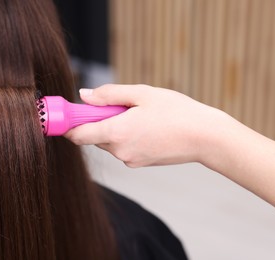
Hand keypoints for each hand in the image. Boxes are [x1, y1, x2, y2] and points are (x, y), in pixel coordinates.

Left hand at [65, 84, 223, 166]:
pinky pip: (123, 148)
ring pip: (109, 142)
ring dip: (114, 128)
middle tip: (117, 105)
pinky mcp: (140, 163)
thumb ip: (108, 95)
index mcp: (116, 133)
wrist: (205, 137)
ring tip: (139, 115)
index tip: (69, 114)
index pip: (78, 135)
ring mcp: (130, 160)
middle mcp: (119, 151)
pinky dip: (126, 137)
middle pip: (93, 137)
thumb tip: (84, 96)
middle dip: (98, 121)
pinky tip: (147, 127)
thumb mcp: (141, 94)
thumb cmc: (177, 112)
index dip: (69, 124)